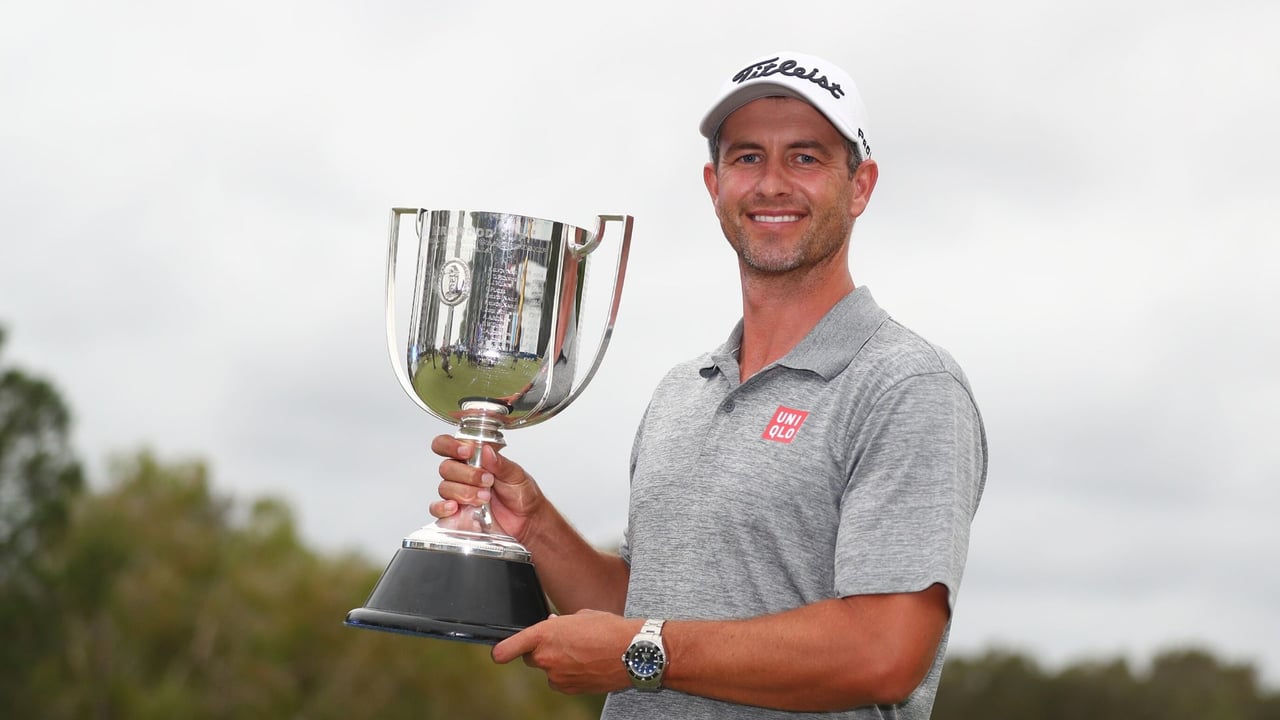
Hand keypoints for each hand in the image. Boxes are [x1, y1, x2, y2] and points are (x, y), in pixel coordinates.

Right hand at [428, 435, 544, 541]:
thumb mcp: (516, 475)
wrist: (527, 522)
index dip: (450, 445)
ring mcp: (458, 494)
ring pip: (444, 487)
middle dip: (467, 474)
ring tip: (484, 497)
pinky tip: (456, 507)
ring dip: (464, 492)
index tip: (467, 451)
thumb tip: (487, 450)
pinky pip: (437, 509)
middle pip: (446, 468)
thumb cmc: (521, 496)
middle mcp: (462, 476)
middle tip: (487, 480)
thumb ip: (500, 463)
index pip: (447, 445)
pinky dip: (443, 507)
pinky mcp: (456, 514)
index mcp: (474, 460)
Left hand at [492, 610, 639, 694]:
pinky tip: (588, 663)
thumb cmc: (609, 629)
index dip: (502, 651)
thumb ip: (558, 624)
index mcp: (544, 635)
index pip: (508, 649)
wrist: (633, 652)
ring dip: (558, 663)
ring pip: (549, 670)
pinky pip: (562, 681)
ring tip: (583, 652)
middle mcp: (546, 658)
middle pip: (531, 658)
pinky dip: (570, 674)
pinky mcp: (570, 689)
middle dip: (542, 651)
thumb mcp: (580, 616)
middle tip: (564, 642)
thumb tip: (550, 628)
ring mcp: (558, 677)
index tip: (499, 654)